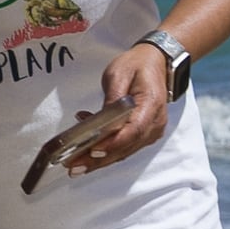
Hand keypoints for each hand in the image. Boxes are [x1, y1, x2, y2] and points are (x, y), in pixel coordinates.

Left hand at [50, 43, 179, 177]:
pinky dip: (104, 151)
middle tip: (74, 165)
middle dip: (99, 159)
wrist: (154, 63)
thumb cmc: (137, 66)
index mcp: (152, 103)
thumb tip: (101, 123)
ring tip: (75, 164)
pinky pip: (124, 147)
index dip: (113, 143)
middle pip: (126, 147)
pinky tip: (85, 149)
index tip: (93, 150)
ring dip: (99, 160)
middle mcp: (155, 122)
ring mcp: (151, 131)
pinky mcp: (144, 135)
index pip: (134, 130)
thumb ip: (111, 100)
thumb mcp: (118, 75)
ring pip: (124, 151)